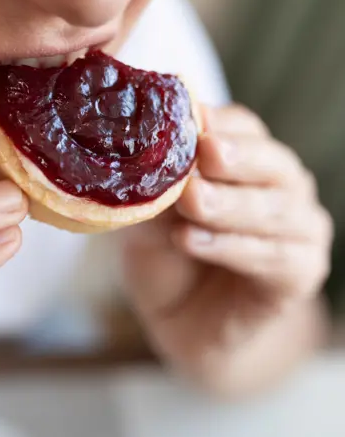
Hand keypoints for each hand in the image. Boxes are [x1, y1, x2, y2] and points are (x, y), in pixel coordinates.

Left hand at [122, 104, 332, 394]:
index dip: (215, 124)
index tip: (186, 118)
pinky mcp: (301, 272)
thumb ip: (154, 189)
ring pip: (274, 209)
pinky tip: (192, 241)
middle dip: (235, 158)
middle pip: (270, 161)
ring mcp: (299, 228)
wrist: (182, 322)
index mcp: (247, 160)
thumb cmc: (167, 257)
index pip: (241, 128)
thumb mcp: (149, 217)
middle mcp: (282, 186)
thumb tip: (140, 152)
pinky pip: (272, 256)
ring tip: (190, 202)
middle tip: (204, 152)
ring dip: (229, 204)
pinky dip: (230, 247)